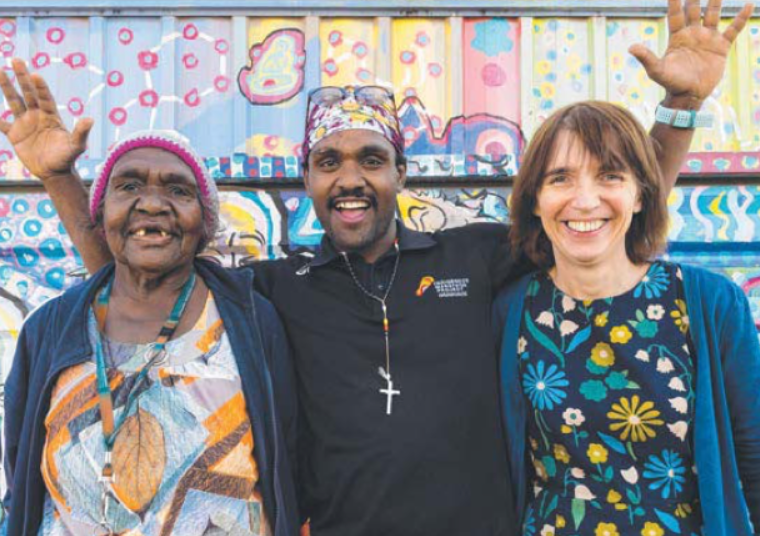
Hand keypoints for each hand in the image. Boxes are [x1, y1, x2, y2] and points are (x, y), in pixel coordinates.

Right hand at [0, 58, 92, 179]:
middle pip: (28, 93)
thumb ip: (81, 133)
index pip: (44, 97)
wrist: (54, 172)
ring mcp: (25, 123)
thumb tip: (90, 119)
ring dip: (7, 87)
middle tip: (16, 60)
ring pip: (14, 102)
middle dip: (22, 77)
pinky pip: (1, 124)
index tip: (35, 74)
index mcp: (51, 116)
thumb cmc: (67, 158)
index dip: (40, 87)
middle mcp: (37, 115)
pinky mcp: (15, 134)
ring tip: (1, 72)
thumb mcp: (76, 146)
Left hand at [629, 0, 753, 104]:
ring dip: (716, 1)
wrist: (689, 96)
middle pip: (694, 9)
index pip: (675, 13)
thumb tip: (630, 48)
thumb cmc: (671, 83)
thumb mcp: (657, 70)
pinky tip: (748, 5)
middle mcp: (693, 34)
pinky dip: (741, 18)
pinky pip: (733, 29)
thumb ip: (646, 57)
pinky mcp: (721, 47)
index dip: (675, 0)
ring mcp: (708, 38)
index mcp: (677, 37)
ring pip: (713, 14)